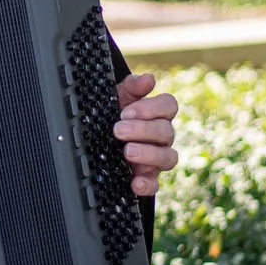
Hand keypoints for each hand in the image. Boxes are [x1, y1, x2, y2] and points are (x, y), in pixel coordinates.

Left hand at [112, 72, 177, 197]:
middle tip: (118, 130)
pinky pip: (155, 185)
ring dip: (149, 154)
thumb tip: (148, 79)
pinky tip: (135, 183)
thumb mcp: (116, 97)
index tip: (127, 111)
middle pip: (167, 131)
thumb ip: (131, 87)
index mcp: (157, 114)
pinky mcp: (148, 178)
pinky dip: (147, 185)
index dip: (151, 108)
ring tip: (127, 151)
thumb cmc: (112, 115)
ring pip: (169, 158)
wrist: (96, 140)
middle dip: (142, 130)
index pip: (169, 106)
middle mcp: (162, 137)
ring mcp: (157, 159)